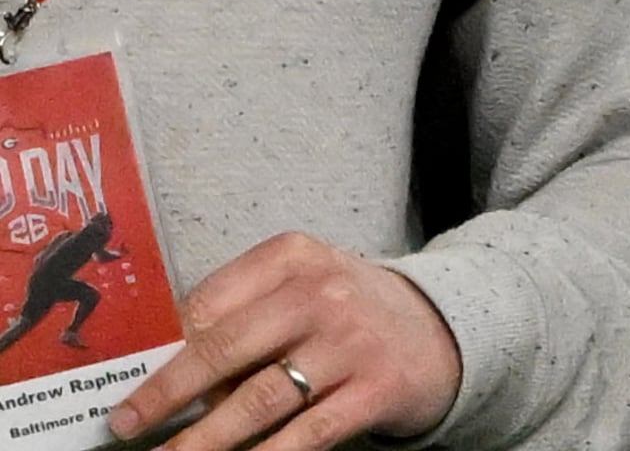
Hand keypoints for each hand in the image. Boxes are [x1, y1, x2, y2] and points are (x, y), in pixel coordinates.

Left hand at [109, 231, 462, 446]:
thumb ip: (242, 314)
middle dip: (167, 391)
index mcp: (295, 258)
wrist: (441, 329)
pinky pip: (308, 433)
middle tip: (126, 422)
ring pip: (260, 398)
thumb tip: (163, 368)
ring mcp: (352, 343)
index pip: (210, 300)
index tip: (126, 376)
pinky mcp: (376, 389)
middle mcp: (324, 294)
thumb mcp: (301, 287)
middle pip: (227, 347)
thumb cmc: (345, 313)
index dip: (163, 344)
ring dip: (204, 438)